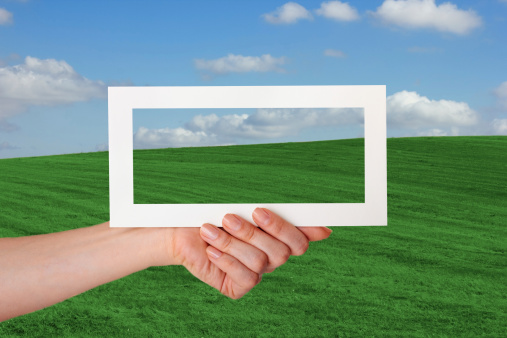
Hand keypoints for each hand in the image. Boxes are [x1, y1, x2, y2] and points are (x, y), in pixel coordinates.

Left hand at [169, 208, 331, 298]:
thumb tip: (310, 218)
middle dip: (258, 232)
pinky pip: (247, 278)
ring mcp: (255, 273)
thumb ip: (270, 212)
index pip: (301, 238)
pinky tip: (211, 249)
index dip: (311, 233)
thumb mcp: (239, 207)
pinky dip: (226, 260)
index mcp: (274, 235)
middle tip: (233, 216)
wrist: (178, 230)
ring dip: (232, 242)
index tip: (320, 227)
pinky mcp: (238, 287)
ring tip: (209, 229)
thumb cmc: (210, 214)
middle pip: (285, 250)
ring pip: (261, 261)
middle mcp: (269, 256)